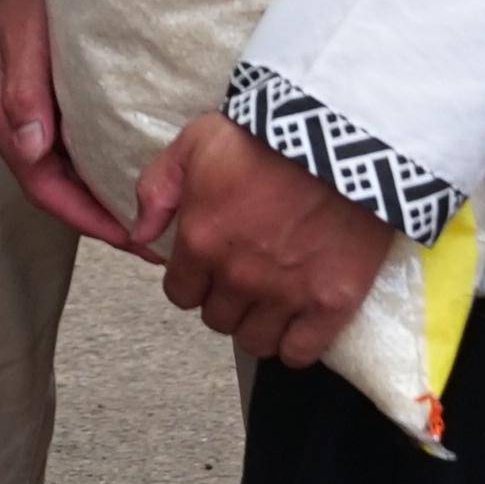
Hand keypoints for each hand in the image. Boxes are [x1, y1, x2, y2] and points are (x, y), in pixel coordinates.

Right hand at [0, 0, 146, 247]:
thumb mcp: (22, 34)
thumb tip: (31, 146)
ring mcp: (42, 118)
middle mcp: (23, 126)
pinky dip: (110, 169)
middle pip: (62, 192)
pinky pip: (84, 150)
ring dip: (109, 201)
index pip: (45, 187)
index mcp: (5, 119)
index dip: (87, 219)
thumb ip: (23, 89)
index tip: (130, 237)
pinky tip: (143, 173)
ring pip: (75, 176)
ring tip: (157, 218)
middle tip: (155, 241)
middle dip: (105, 222)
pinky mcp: (62, 105)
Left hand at [145, 116, 398, 366]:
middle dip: (226, 298)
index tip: (211, 264)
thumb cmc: (269, 132)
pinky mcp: (332, 301)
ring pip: (255, 341)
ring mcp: (287, 293)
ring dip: (258, 323)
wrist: (344, 133)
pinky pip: (300, 351)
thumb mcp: (197, 139)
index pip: (180, 293)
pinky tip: (300, 321)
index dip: (194, 279)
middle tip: (246, 273)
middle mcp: (238, 276)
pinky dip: (296, 343)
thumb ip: (158, 187)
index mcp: (202, 241)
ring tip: (272, 298)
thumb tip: (140, 233)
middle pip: (217, 318)